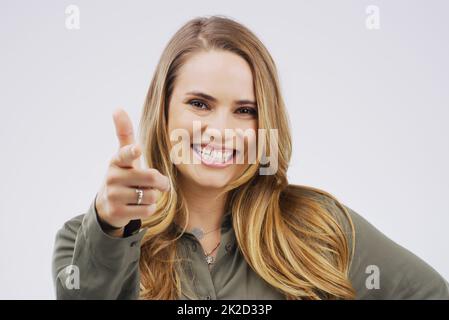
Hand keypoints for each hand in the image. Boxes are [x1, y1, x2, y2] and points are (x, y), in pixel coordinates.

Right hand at [95, 108, 169, 235]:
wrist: (107, 205)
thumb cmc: (122, 175)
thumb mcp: (123, 156)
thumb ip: (124, 134)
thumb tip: (117, 108)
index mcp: (116, 161)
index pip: (125, 154)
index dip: (132, 152)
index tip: (137, 149)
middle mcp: (112, 178)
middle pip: (150, 177)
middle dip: (161, 182)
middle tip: (160, 183)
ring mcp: (113, 196)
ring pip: (150, 195)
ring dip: (153, 196)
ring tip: (142, 194)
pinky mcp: (117, 212)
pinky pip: (147, 210)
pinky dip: (149, 208)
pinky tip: (139, 206)